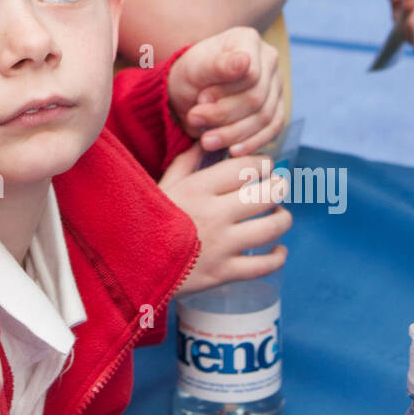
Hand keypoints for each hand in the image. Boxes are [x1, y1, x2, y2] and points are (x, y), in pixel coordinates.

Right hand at [159, 145, 290, 293]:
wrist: (131, 263)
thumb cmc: (147, 219)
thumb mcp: (162, 184)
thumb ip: (187, 162)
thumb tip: (206, 141)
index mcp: (199, 188)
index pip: (246, 167)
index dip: (263, 163)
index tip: (265, 166)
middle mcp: (215, 214)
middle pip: (268, 194)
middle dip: (280, 186)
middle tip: (279, 186)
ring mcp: (222, 245)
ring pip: (272, 227)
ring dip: (282, 217)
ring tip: (278, 214)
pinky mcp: (224, 273)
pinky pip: (264, 265)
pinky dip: (278, 256)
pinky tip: (277, 248)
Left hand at [167, 26, 284, 154]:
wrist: (189, 93)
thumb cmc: (189, 75)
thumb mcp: (194, 68)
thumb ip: (217, 65)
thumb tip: (244, 62)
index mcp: (249, 40)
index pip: (250, 75)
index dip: (224, 93)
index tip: (199, 100)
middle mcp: (268, 60)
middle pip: (257, 98)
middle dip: (224, 116)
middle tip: (195, 122)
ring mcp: (276, 85)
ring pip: (265, 117)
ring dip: (234, 134)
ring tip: (206, 141)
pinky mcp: (276, 107)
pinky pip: (272, 130)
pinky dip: (252, 143)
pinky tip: (232, 151)